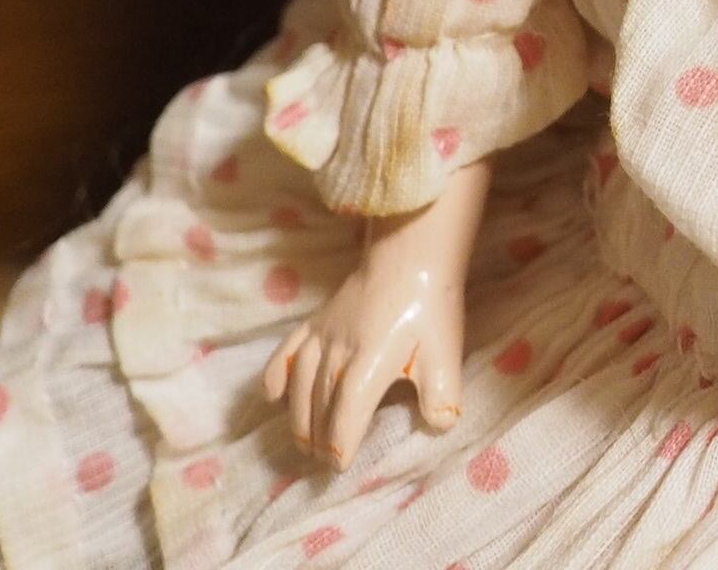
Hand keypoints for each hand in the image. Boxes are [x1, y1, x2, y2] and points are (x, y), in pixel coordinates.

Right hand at [261, 158, 490, 465]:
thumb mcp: (446, 352)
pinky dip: (276, 375)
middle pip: (320, 402)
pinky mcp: (317, 320)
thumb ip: (443, 392)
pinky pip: (287, 350)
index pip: (347, 411)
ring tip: (304, 442)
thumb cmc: (431, 305)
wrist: (412, 253)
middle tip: (321, 461)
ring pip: (301, 382)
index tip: (338, 466)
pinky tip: (272, 396)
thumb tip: (439, 425)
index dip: (340, 441)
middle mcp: (339, 349)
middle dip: (318, 437)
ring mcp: (323, 333)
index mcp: (370, 360)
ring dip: (299, 416)